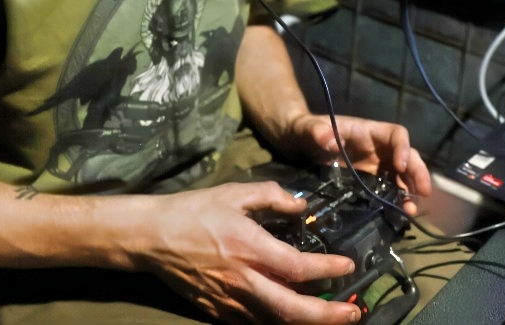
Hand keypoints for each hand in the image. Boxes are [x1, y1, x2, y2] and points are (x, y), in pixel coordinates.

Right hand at [134, 182, 364, 323]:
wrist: (151, 238)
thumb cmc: (192, 211)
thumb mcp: (234, 193)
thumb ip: (272, 196)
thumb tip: (301, 205)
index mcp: (249, 247)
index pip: (297, 267)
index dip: (328, 270)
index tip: (348, 266)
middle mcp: (242, 280)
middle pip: (292, 309)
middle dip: (327, 315)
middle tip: (353, 312)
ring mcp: (229, 301)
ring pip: (275, 322)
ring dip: (307, 323)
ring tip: (332, 318)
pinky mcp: (217, 311)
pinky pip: (254, 323)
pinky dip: (278, 323)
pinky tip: (293, 318)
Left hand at [277, 113, 431, 214]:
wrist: (297, 143)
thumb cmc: (306, 130)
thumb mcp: (309, 128)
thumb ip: (317, 131)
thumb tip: (330, 142)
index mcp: (368, 131)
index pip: (396, 134)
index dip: (403, 148)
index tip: (401, 166)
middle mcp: (378, 148)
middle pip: (407, 156)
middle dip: (418, 172)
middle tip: (423, 193)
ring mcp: (376, 166)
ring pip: (403, 176)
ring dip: (411, 191)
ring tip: (411, 210)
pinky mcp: (370, 182)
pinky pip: (390, 189)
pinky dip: (398, 201)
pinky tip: (400, 214)